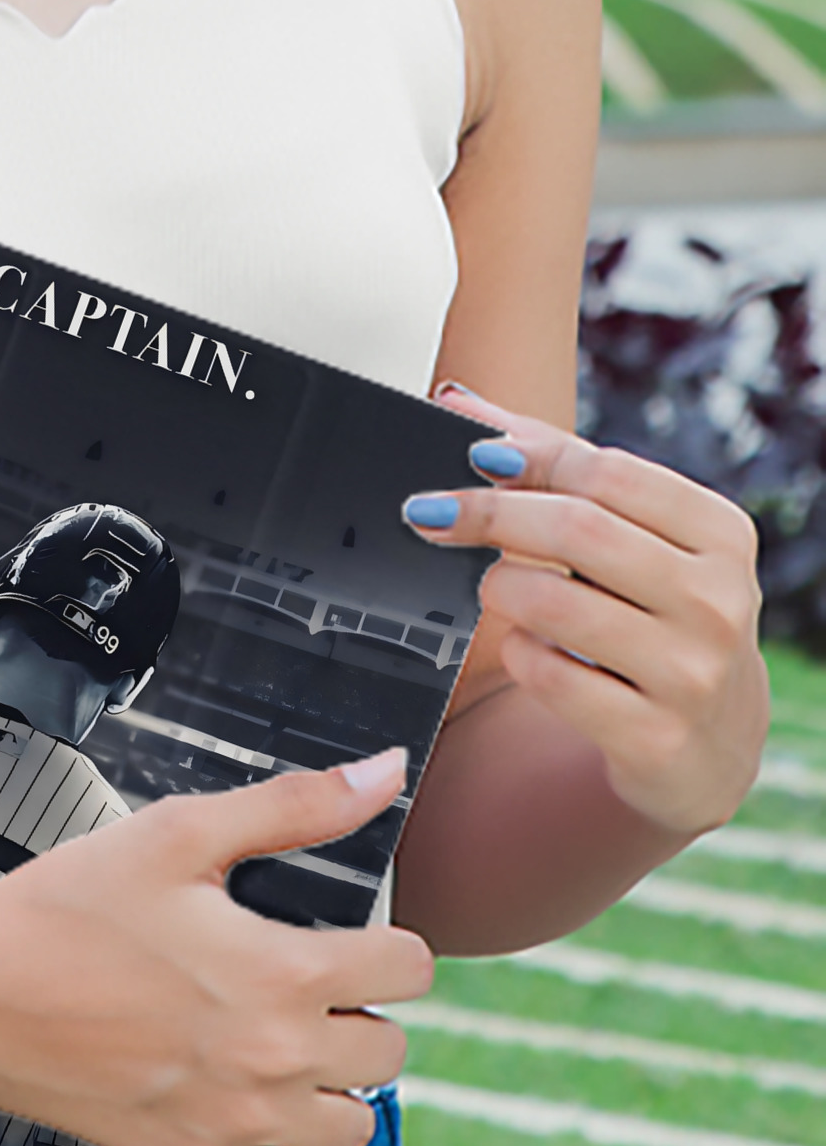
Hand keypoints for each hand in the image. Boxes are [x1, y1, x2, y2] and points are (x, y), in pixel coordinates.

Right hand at [0, 751, 430, 1145]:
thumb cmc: (66, 910)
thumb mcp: (177, 833)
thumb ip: (291, 805)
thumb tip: (381, 773)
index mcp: (283, 972)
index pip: (408, 969)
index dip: (385, 940)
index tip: (349, 935)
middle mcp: (275, 1059)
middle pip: (390, 1050)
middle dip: (360, 1009)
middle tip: (304, 983)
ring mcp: (238, 1123)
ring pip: (354, 1125)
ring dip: (335, 1083)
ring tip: (285, 1045)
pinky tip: (262, 1112)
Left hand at [406, 386, 767, 834]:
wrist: (709, 743)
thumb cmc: (652, 614)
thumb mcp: (632, 540)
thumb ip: (555, 468)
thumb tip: (459, 402)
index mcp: (719, 534)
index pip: (607, 471)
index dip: (526, 455)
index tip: (468, 453)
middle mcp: (717, 599)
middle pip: (577, 529)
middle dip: (488, 513)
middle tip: (426, 512)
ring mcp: (691, 672)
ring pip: (553, 602)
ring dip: (500, 587)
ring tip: (496, 588)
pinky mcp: (655, 737)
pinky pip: (547, 676)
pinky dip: (518, 653)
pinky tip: (529, 650)